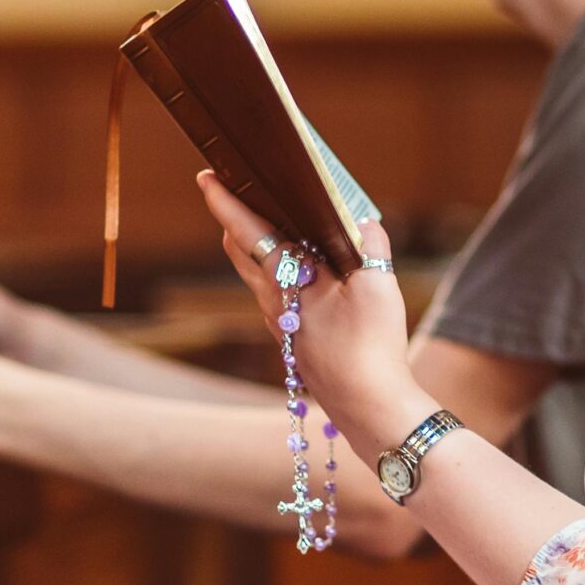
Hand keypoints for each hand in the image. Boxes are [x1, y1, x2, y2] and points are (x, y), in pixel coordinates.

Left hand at [194, 173, 421, 449]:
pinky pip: (280, 300)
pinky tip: (311, 279)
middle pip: (241, 253)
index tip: (206, 177)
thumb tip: (365, 222)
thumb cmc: (371, 345)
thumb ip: (371, 247)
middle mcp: (273, 304)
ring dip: (262, 250)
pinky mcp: (295, 345)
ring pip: (259, 279)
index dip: (224, 201)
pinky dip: (284, 277)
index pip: (246, 230)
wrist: (369, 407)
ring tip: (283, 230)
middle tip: (241, 195)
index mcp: (285, 281)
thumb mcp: (378, 286)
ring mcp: (281, 327)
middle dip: (236, 221)